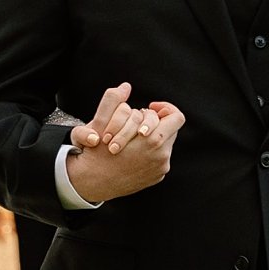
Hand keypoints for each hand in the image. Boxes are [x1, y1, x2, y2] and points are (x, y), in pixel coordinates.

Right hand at [64, 82, 185, 204]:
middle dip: (157, 122)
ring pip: (166, 143)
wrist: (92, 183)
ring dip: (153, 136)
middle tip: (138, 122)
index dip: (165, 108)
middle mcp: (161, 156)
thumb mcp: (100, 123)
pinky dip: (151, 151)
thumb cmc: (96, 152)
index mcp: (152, 141)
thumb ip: (112, 100)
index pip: (176, 117)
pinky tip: (133, 152)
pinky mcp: (157, 177)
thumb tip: (125, 86)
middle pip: (172, 129)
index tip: (150, 108)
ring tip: (133, 137)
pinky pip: (161, 157)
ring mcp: (160, 168)